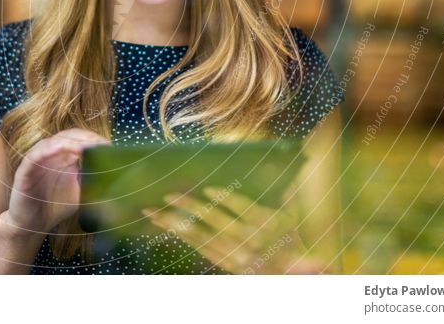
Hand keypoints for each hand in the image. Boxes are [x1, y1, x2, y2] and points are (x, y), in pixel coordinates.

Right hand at [6, 128, 109, 234]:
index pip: (80, 139)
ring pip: (53, 141)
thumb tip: (118, 180)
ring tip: (86, 146)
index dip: (95, 139)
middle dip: (86, 138)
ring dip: (70, 141)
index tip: (110, 147)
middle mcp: (52, 154)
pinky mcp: (25, 169)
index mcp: (65, 157)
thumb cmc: (56, 207)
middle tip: (102, 144)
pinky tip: (62, 149)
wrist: (32, 225)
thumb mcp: (81, 192)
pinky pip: (36, 154)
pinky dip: (49, 149)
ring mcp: (38, 160)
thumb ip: (94, 182)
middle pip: (69, 136)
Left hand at [142, 185, 325, 273]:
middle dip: (191, 207)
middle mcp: (249, 241)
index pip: (244, 208)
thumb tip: (278, 170)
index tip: (209, 188)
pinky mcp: (224, 262)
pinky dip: (179, 235)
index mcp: (266, 224)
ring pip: (200, 236)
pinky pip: (198, 247)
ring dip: (174, 223)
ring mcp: (234, 254)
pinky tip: (163, 223)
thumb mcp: (290, 213)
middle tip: (169, 194)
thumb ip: (285, 193)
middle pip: (216, 222)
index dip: (227, 198)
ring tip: (153, 211)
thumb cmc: (287, 235)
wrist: (287, 272)